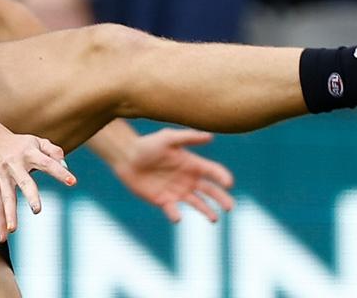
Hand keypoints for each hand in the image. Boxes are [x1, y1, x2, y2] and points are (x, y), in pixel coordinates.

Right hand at [0, 131, 75, 241]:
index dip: (59, 172)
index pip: (47, 163)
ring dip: (9, 214)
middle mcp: (15, 166)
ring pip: (6, 197)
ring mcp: (4, 178)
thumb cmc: (19, 144)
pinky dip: (0, 222)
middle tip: (37, 210)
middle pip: (24, 182)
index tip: (72, 181)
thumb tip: (65, 165)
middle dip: (30, 196)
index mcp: (29, 153)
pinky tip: (3, 238)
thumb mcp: (37, 142)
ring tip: (13, 229)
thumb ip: (53, 151)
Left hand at [111, 128, 234, 222]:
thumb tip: (210, 136)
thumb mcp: (168, 138)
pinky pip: (173, 211)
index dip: (222, 177)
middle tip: (230, 206)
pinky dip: (176, 215)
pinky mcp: (163, 201)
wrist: (126, 157)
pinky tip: (176, 216)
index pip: (213, 171)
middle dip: (221, 198)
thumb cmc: (148, 144)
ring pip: (197, 203)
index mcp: (192, 163)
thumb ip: (188, 137)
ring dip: (207, 211)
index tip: (229, 184)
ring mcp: (177, 191)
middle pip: (210, 190)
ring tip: (215, 219)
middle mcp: (188, 179)